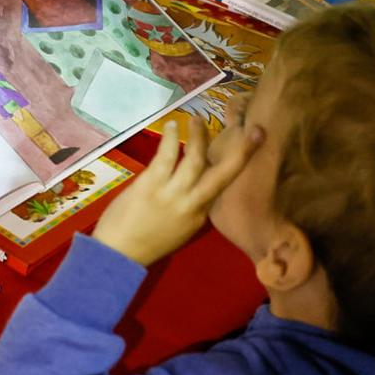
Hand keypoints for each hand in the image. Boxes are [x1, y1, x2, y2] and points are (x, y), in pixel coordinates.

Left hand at [92, 116, 261, 266]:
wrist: (118, 255)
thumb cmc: (145, 242)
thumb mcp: (180, 230)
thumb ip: (191, 207)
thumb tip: (196, 183)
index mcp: (201, 216)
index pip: (221, 185)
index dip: (234, 164)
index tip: (245, 146)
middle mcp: (193, 204)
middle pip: (223, 174)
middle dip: (243, 152)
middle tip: (256, 131)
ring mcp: (173, 194)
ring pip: (195, 159)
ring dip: (199, 136)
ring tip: (198, 120)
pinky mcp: (151, 184)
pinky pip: (166, 156)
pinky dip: (171, 138)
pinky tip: (173, 126)